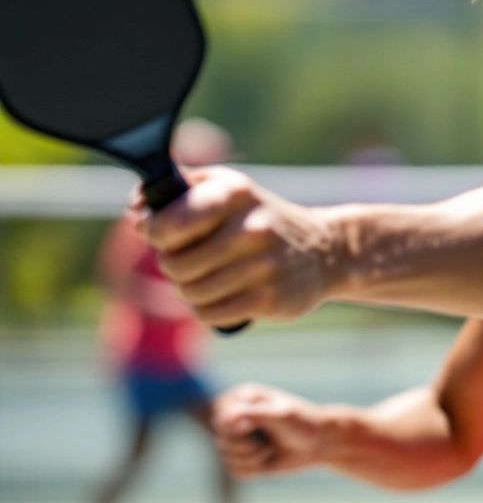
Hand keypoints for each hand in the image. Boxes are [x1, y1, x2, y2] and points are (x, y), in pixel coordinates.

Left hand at [135, 167, 335, 327]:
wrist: (325, 251)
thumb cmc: (262, 218)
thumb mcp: (230, 188)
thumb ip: (181, 188)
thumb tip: (137, 208)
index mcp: (235, 194)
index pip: (168, 224)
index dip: (155, 233)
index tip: (163, 235)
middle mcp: (252, 228)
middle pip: (175, 264)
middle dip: (175, 267)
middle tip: (191, 261)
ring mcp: (264, 266)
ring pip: (190, 293)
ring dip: (191, 290)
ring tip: (209, 279)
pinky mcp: (270, 299)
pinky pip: (211, 314)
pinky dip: (208, 310)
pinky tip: (224, 296)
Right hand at [213, 383, 328, 476]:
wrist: (320, 442)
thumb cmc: (302, 423)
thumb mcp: (281, 415)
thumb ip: (254, 414)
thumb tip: (227, 418)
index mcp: (242, 398)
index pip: (220, 417)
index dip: (232, 428)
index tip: (252, 427)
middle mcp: (236, 417)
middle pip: (222, 439)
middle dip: (246, 446)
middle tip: (268, 442)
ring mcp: (239, 438)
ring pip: (228, 458)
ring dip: (254, 458)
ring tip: (272, 448)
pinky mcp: (244, 457)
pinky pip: (236, 471)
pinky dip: (254, 469)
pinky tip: (269, 460)